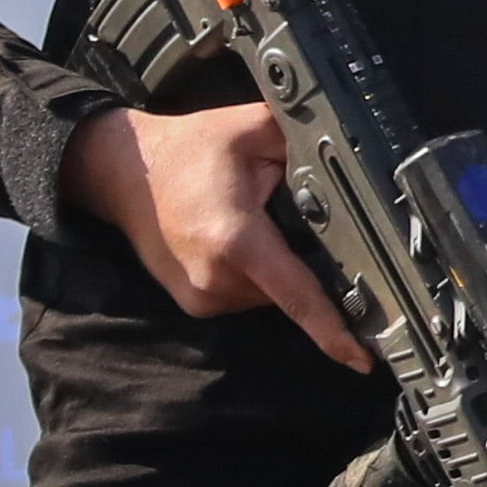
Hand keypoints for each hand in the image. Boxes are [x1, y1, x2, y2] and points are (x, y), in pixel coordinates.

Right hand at [58, 103, 368, 370]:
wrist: (122, 172)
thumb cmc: (188, 149)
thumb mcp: (253, 127)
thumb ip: (304, 142)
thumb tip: (352, 156)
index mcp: (237, 241)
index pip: (299, 296)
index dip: (335, 330)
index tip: (364, 359)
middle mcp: (217, 280)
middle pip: (293, 288)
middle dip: (308, 261)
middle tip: (291, 216)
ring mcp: (202, 297)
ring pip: (271, 292)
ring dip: (278, 266)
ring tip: (255, 221)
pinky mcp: (194, 303)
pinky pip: (247, 294)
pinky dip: (256, 272)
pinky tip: (241, 239)